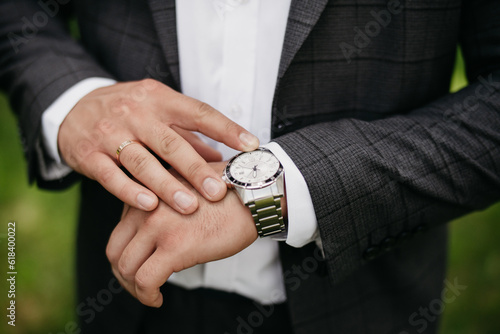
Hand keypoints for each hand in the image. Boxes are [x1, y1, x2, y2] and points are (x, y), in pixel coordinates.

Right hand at [58, 79, 258, 213]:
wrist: (73, 107)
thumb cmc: (128, 111)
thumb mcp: (158, 111)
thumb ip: (187, 135)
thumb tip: (219, 158)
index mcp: (159, 99)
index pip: (198, 112)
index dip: (226, 128)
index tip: (251, 145)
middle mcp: (136, 113)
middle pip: (170, 142)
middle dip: (196, 169)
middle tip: (218, 191)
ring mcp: (110, 133)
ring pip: (141, 161)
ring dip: (166, 186)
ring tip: (189, 206)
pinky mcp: (88, 154)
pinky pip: (111, 175)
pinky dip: (130, 192)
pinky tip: (149, 205)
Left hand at [105, 162, 257, 306]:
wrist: (252, 195)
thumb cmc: (228, 194)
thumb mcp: (185, 189)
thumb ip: (163, 205)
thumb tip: (155, 233)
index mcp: (148, 193)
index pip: (120, 231)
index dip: (126, 254)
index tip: (140, 266)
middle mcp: (146, 207)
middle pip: (115, 250)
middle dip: (123, 275)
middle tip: (138, 285)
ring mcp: (158, 226)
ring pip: (126, 267)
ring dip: (134, 288)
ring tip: (150, 295)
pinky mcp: (175, 246)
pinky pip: (146, 280)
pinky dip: (146, 296)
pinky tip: (158, 300)